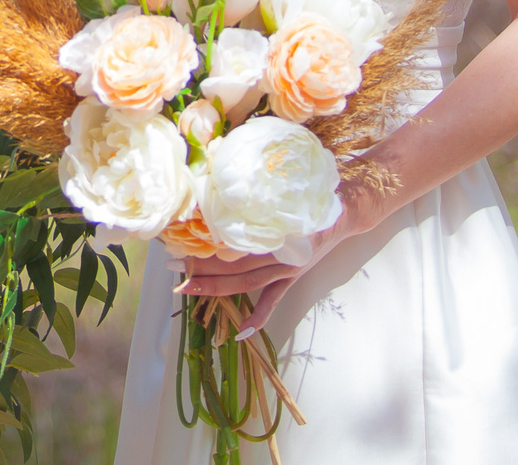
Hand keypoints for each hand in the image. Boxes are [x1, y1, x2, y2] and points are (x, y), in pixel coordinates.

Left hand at [176, 175, 388, 334]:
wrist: (345, 211)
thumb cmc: (310, 195)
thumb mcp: (283, 191)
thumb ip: (258, 194)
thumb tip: (222, 184)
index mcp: (275, 233)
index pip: (235, 245)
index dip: (208, 248)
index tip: (181, 244)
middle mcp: (279, 255)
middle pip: (235, 267)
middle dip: (202, 270)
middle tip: (172, 268)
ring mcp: (286, 269)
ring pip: (246, 282)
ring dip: (216, 287)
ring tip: (186, 288)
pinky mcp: (292, 276)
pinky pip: (273, 299)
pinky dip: (259, 317)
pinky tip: (242, 333)